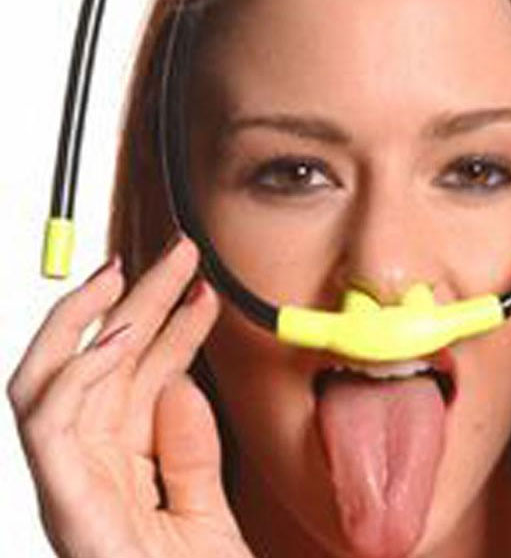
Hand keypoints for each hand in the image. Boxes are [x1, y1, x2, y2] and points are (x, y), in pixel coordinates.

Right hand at [7, 235, 252, 557]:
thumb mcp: (204, 511)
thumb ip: (189, 451)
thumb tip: (179, 383)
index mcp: (121, 467)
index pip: (139, 379)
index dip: (169, 328)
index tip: (203, 290)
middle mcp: (88, 470)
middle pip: (101, 367)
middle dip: (137, 301)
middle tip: (179, 254)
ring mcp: (69, 486)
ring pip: (55, 379)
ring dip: (91, 319)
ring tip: (128, 273)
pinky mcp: (64, 506)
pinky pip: (50, 425)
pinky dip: (77, 375)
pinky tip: (117, 336)